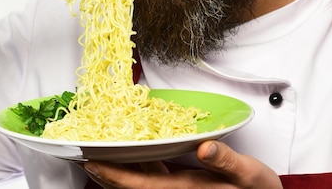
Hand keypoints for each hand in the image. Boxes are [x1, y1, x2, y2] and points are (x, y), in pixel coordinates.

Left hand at [83, 140, 281, 187]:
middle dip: (105, 170)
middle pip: (131, 182)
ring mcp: (177, 188)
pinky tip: (133, 147)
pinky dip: (138, 160)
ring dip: (118, 165)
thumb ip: (226, 162)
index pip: (139, 185)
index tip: (90, 163)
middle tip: (82, 152)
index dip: (112, 176)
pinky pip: (152, 172)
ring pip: (139, 177)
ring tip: (98, 148)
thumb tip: (205, 147)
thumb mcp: (248, 176)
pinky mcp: (182, 182)